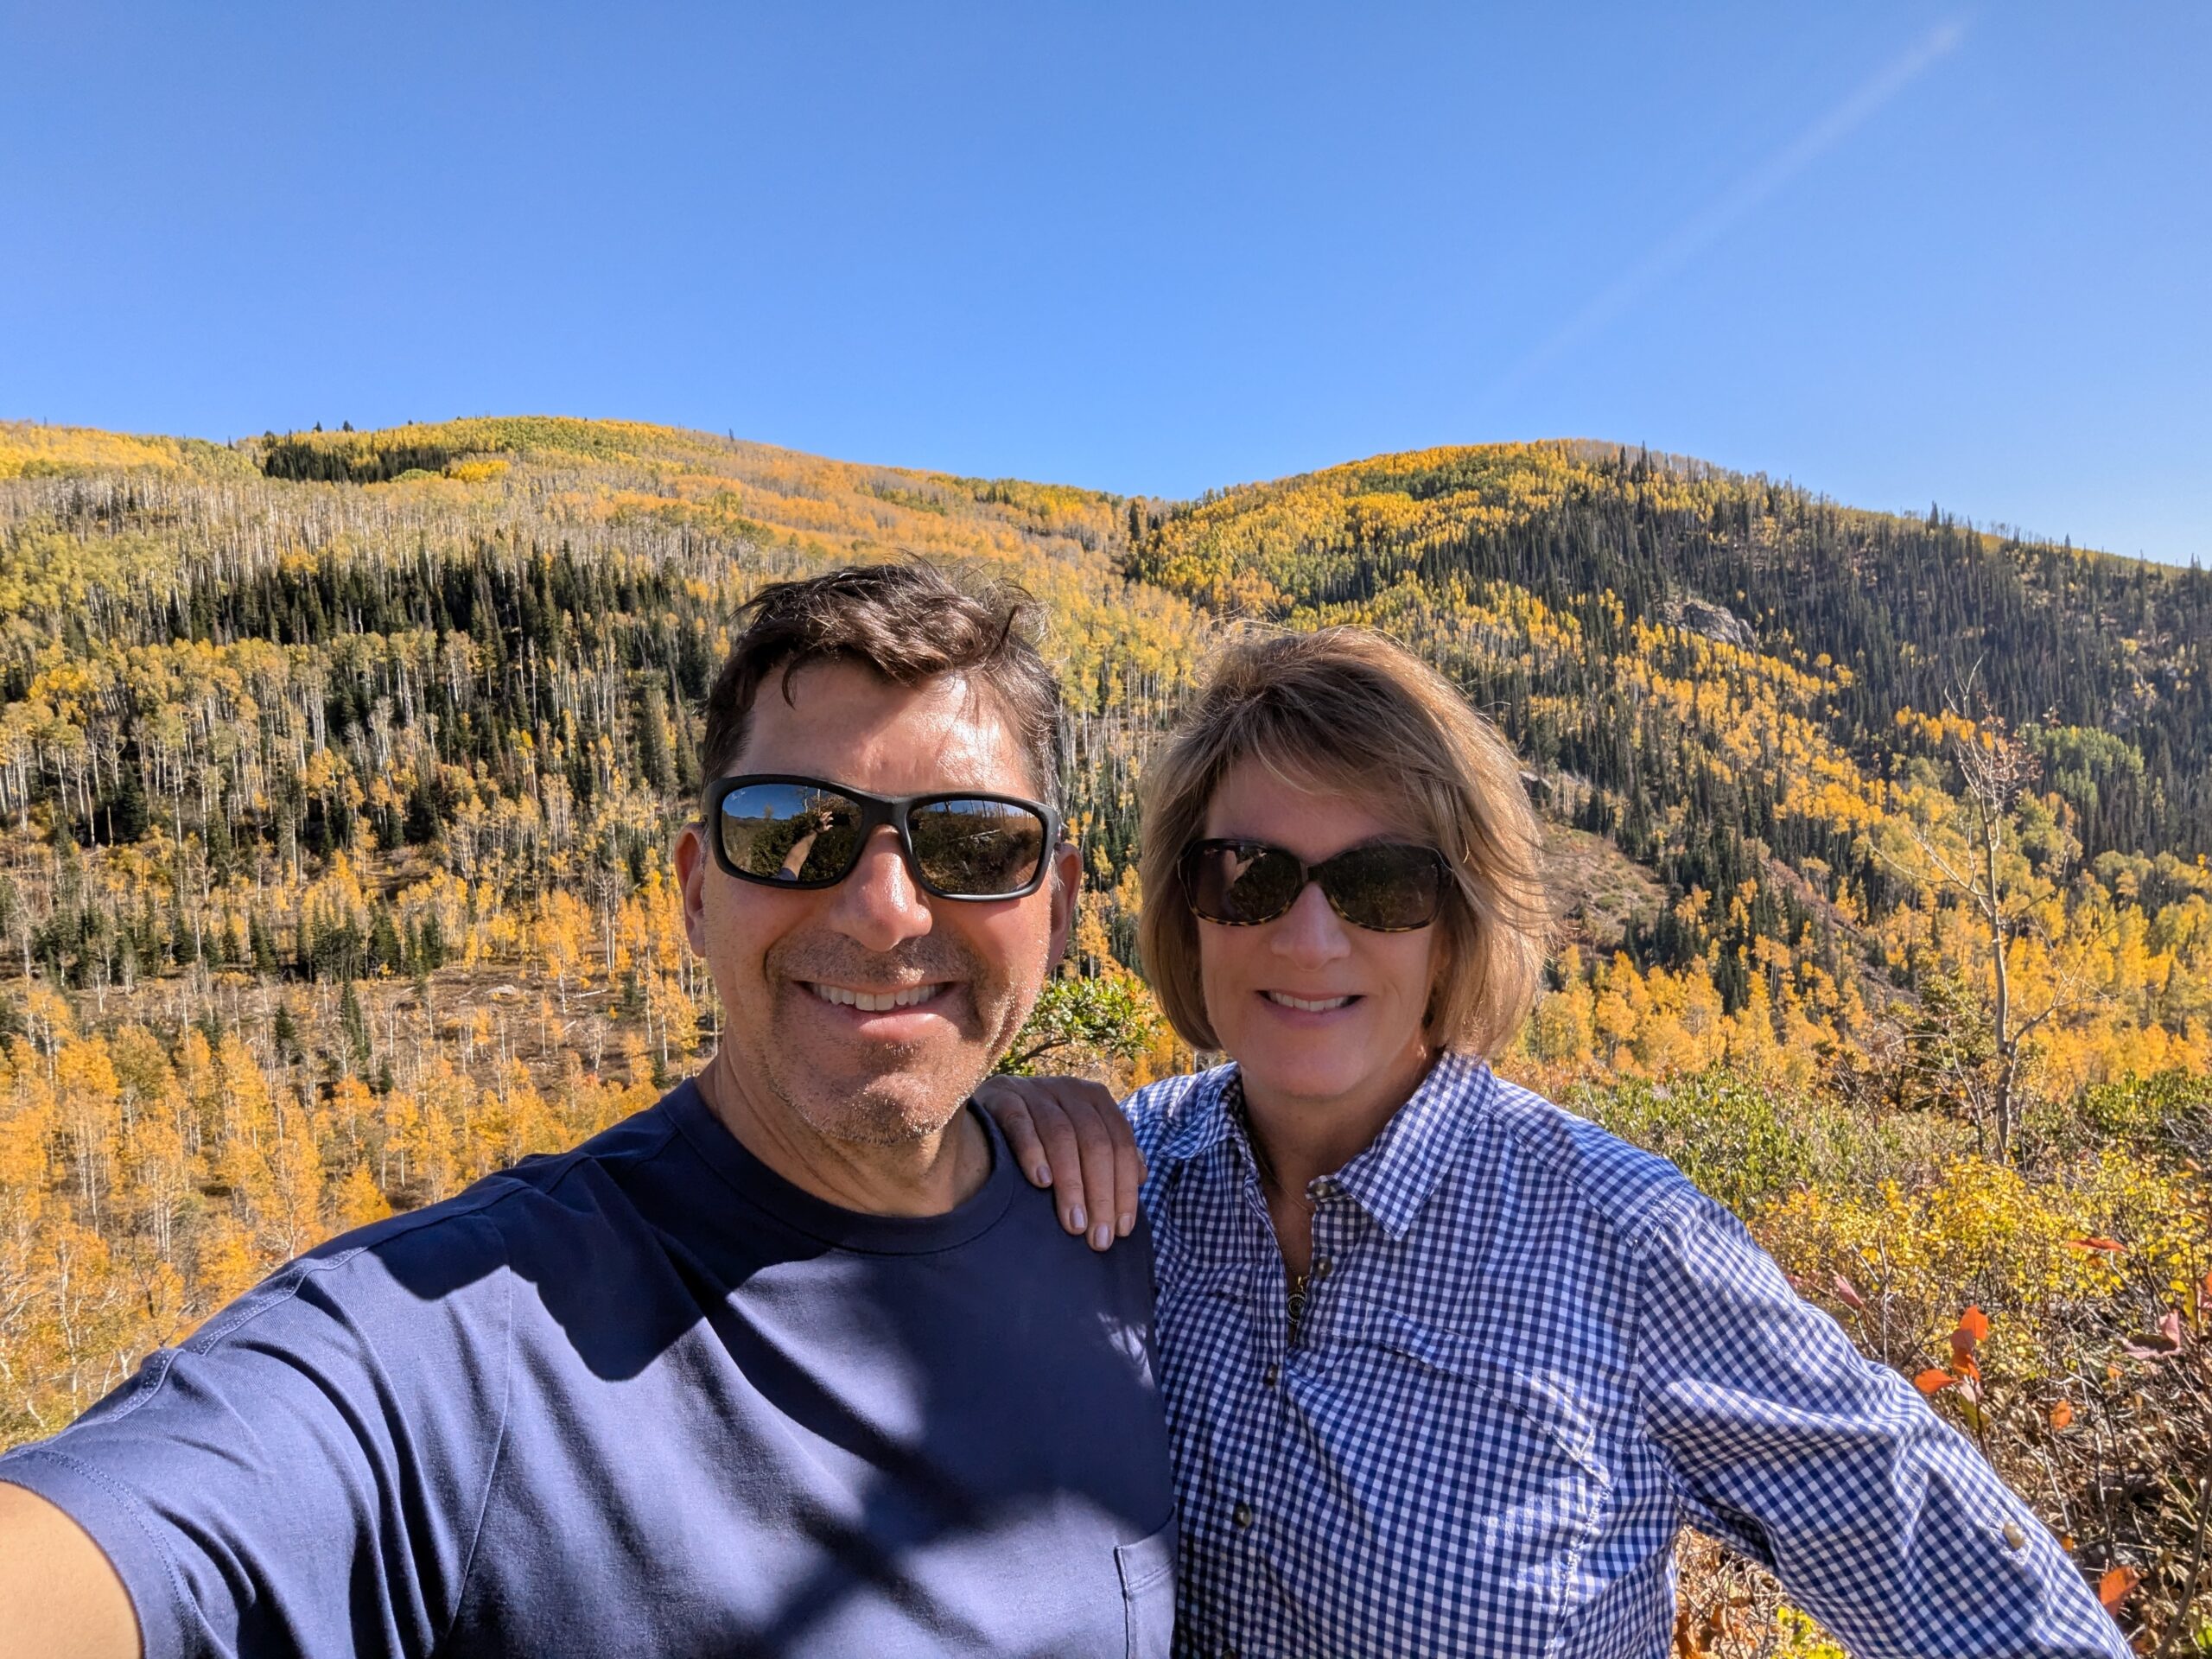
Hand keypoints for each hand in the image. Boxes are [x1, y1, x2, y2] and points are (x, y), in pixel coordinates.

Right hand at [973, 1074, 1144, 1250]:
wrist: (986, 1106)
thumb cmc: (1043, 1132)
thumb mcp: (1081, 1137)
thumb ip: (1111, 1154)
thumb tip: (1142, 1176)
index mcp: (1095, 1099)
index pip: (1120, 1143)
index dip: (1124, 1187)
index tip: (1121, 1229)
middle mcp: (1069, 1089)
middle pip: (1095, 1142)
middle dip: (1100, 1193)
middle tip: (1097, 1237)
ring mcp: (1035, 1090)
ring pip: (1061, 1136)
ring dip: (1070, 1183)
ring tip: (1073, 1224)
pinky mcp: (1002, 1095)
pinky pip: (1021, 1123)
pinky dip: (1033, 1152)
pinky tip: (1040, 1182)